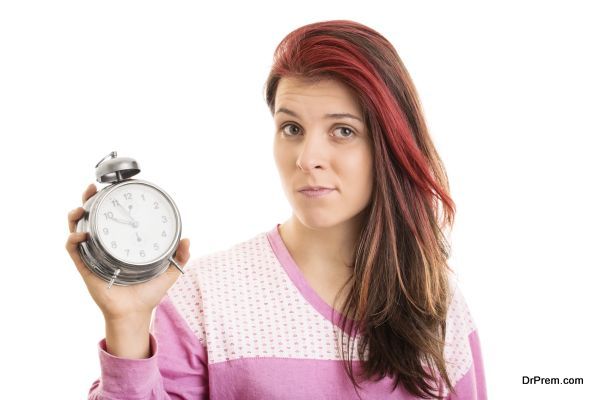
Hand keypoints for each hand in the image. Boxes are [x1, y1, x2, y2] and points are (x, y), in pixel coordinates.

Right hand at [65, 183, 190, 320]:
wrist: (136, 314)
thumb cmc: (149, 293)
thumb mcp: (169, 271)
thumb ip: (180, 256)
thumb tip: (188, 239)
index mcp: (122, 244)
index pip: (113, 218)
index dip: (110, 202)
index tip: (113, 187)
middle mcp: (105, 247)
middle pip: (91, 218)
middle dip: (88, 201)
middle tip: (92, 189)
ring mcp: (93, 256)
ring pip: (77, 229)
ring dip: (75, 216)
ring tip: (81, 208)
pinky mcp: (86, 268)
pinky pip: (74, 251)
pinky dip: (73, 240)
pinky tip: (80, 235)